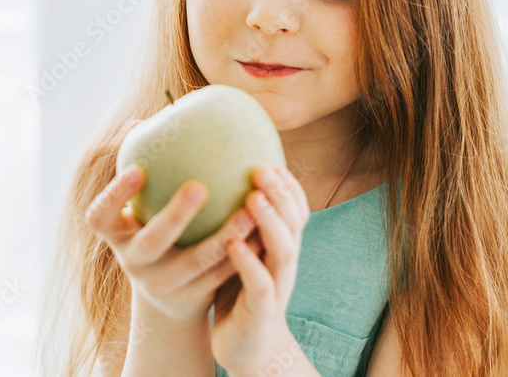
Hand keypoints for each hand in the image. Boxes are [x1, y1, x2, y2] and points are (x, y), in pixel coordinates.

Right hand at [84, 120, 264, 324]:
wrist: (166, 298)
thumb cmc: (153, 231)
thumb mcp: (140, 209)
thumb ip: (142, 168)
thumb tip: (139, 121)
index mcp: (116, 236)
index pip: (102, 215)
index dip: (115, 195)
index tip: (137, 169)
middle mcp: (135, 262)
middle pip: (152, 241)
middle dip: (174, 215)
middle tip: (199, 186)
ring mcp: (163, 285)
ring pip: (195, 263)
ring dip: (223, 237)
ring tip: (248, 211)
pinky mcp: (192, 299)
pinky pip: (220, 276)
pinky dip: (242, 255)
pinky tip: (262, 231)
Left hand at [211, 165, 310, 373]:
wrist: (248, 348)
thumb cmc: (239, 292)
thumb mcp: (241, 252)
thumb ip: (234, 221)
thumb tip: (211, 178)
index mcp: (282, 248)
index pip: (296, 211)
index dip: (289, 186)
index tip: (272, 158)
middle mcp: (285, 264)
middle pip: (294, 223)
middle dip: (282, 194)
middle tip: (262, 167)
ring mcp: (278, 287)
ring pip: (283, 251)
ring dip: (269, 223)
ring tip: (252, 198)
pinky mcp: (263, 311)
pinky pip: (260, 285)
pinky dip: (249, 263)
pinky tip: (233, 244)